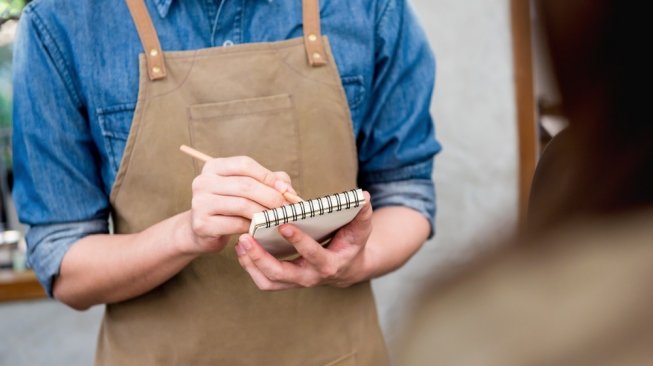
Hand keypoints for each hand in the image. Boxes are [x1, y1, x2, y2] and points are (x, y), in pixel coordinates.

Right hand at [187, 156, 295, 253]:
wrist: (203, 232)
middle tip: (286, 207)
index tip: (285, 190)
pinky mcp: (202, 224)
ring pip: (242, 205)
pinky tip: (260, 229)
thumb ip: (270, 183)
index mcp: (214, 167)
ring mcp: (200, 203)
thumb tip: (287, 189)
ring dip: (264, 213)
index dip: (267, 176)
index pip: (244, 164)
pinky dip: (253, 227)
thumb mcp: (248, 189)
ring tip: (277, 218)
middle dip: (271, 196)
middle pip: (245, 185)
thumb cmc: (231, 207)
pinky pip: (236, 224)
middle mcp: (203, 181)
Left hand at [235, 192, 372, 289]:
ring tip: (240, 243)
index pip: (312, 254)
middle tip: (246, 238)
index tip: (283, 224)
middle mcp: (310, 277)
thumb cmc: (351, 243)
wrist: (346, 267)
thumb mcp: (361, 228)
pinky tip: (242, 248)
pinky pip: (264, 281)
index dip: (298, 240)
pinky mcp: (285, 281)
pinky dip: (250, 266)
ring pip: (268, 281)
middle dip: (260, 257)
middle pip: (281, 274)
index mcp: (329, 264)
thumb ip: (362, 213)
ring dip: (251, 263)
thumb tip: (363, 195)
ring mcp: (295, 281)